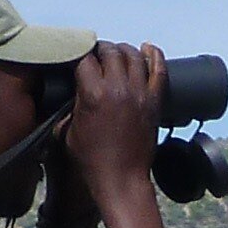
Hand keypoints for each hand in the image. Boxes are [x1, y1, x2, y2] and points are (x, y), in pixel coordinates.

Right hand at [62, 42, 171, 227]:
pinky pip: (159, 69)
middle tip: (96, 53)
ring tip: (117, 52)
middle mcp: (118, 88)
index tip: (77, 57)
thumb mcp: (67, 132)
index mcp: (93, 95)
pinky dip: (154, 55)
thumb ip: (69, 108)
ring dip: (123, 50)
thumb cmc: (92, 161)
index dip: (79, 55)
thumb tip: (70, 93)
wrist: (122, 179)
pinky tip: (147, 49)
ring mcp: (140, 93)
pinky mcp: (155, 101)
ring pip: (134, 55)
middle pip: (110, 52)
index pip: (84, 59)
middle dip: (100, 49)